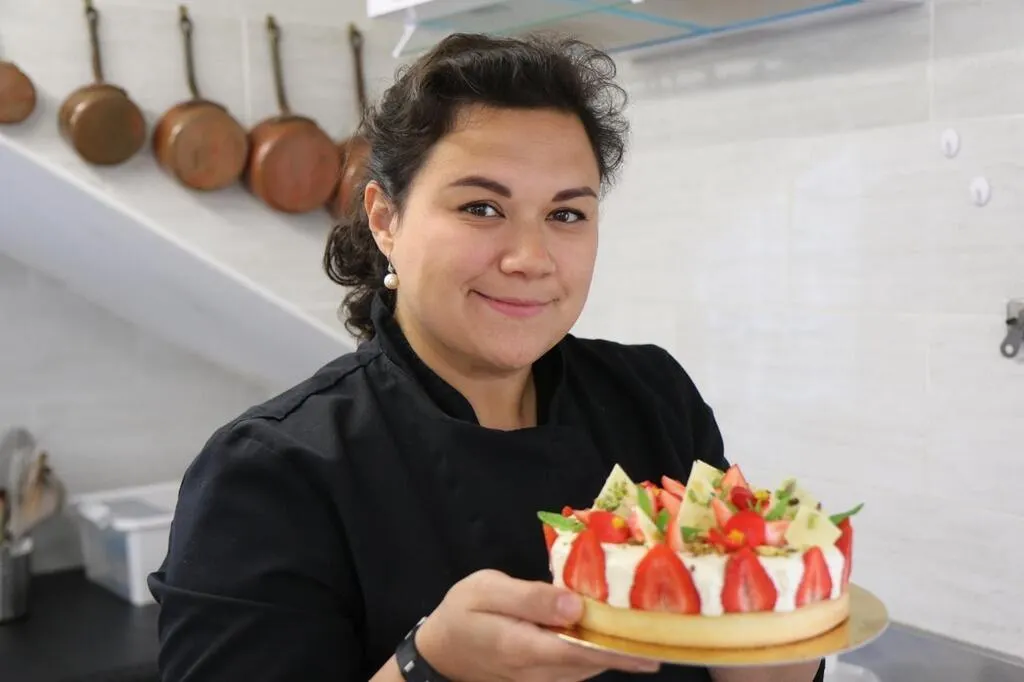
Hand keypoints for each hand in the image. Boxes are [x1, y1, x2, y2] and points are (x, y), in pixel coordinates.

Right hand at [414, 569, 660, 681]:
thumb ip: (530, 599)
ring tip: (653, 623)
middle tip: (669, 625)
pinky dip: (601, 648)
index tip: (656, 644)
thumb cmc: (462, 613)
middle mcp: (540, 672)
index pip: (583, 650)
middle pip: (594, 660)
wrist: (441, 652)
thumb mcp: (487, 591)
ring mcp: (544, 680)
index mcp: (525, 648)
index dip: (621, 648)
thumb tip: (576, 604)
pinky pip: (580, 665)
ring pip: (590, 665)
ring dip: (619, 647)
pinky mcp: (546, 678)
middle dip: (630, 645)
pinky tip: (617, 628)